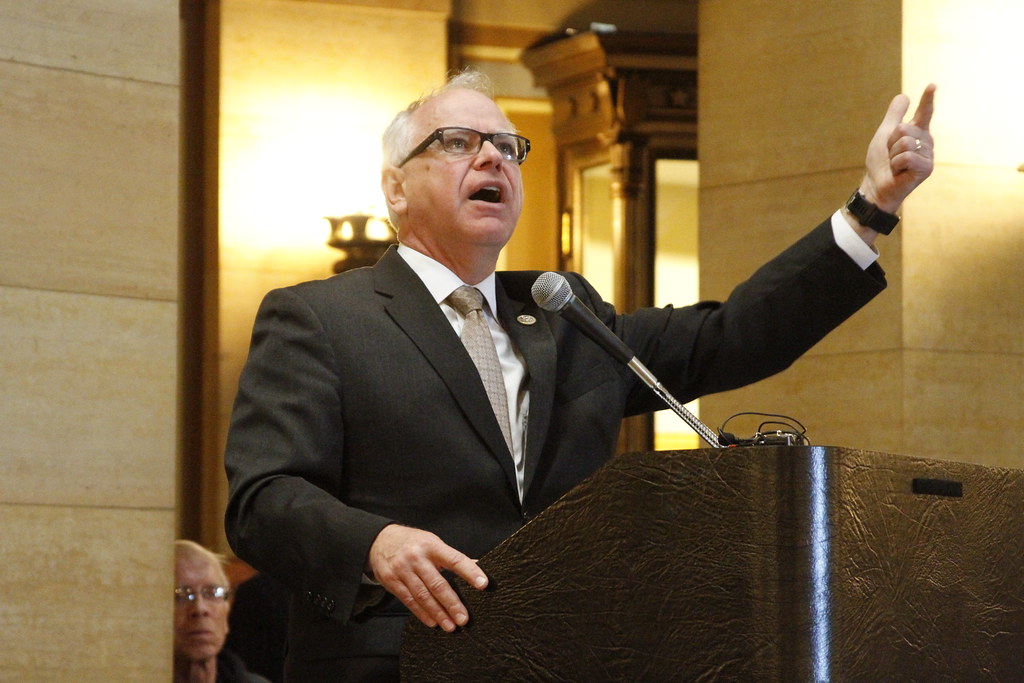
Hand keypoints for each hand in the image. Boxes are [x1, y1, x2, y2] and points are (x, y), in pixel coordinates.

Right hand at [366, 524, 488, 631]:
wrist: (379, 540)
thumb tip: (477, 565)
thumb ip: (451, 556)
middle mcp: (416, 558)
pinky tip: (433, 622)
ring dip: (438, 613)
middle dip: (452, 603)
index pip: (455, 560)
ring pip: (423, 596)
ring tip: (450, 625)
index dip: (470, 572)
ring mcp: (402, 570)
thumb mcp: (432, 542)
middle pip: (437, 584)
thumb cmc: (412, 542)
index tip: (483, 584)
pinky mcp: (392, 582)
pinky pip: (409, 601)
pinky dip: (422, 613)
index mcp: (431, 546)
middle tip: (463, 618)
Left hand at [861, 83, 936, 214]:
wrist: (876, 186)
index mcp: (916, 132)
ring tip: (895, 165)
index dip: (927, 99)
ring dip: (893, 154)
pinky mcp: (927, 167)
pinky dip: (897, 164)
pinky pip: (907, 156)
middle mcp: (925, 141)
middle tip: (891, 156)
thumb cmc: (881, 163)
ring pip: (905, 142)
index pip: (924, 112)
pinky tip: (900, 172)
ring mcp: (928, 154)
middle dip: (891, 142)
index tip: (932, 85)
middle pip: (903, 128)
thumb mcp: (884, 135)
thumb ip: (894, 116)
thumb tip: (904, 95)